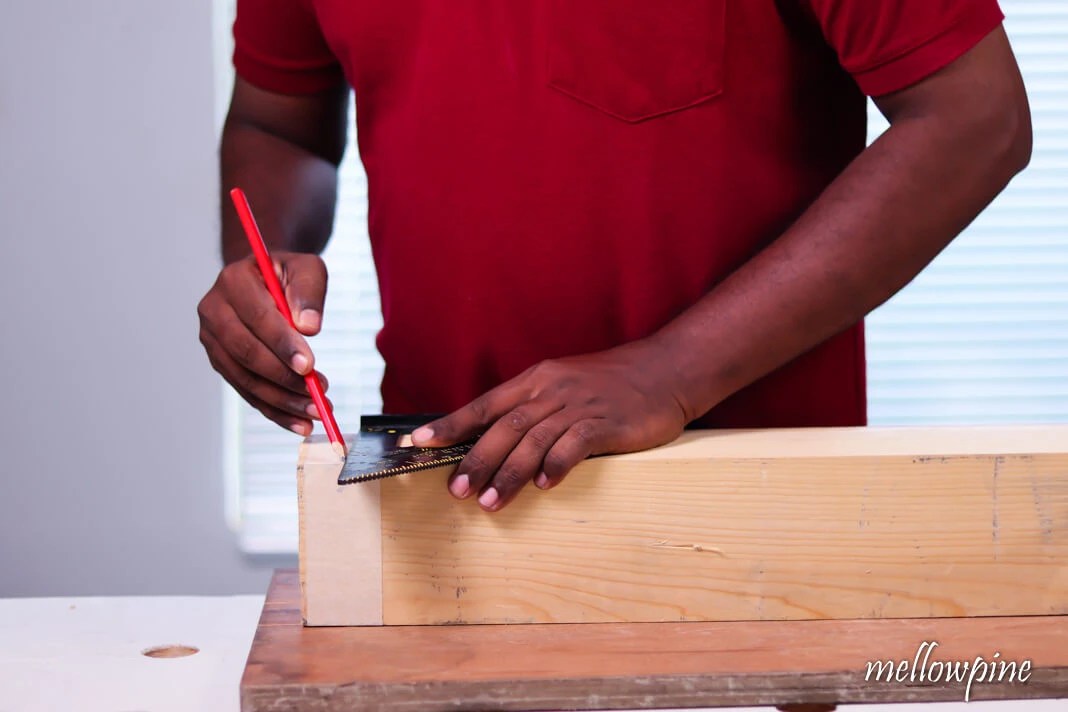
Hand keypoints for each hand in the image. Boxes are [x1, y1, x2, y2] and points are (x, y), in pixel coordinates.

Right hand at [198, 251, 329, 434]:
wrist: (266, 280)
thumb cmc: (288, 275)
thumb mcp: (307, 268)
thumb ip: (309, 291)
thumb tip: (309, 327)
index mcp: (234, 281)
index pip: (257, 317)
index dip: (282, 344)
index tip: (309, 366)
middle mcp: (214, 310)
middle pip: (246, 352)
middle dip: (284, 378)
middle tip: (318, 394)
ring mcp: (213, 339)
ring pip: (245, 378)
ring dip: (282, 400)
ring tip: (316, 411)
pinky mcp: (222, 362)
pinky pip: (247, 391)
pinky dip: (274, 410)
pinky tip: (300, 423)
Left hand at [412, 339, 693, 510]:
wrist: (666, 369)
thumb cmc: (612, 383)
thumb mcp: (565, 384)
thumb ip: (533, 408)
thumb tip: (495, 440)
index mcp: (536, 380)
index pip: (484, 404)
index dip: (451, 424)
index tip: (419, 443)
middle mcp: (552, 390)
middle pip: (504, 427)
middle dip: (475, 459)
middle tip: (454, 490)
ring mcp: (579, 405)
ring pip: (533, 440)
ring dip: (508, 474)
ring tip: (488, 503)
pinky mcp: (607, 421)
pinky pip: (575, 444)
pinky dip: (557, 465)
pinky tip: (544, 486)